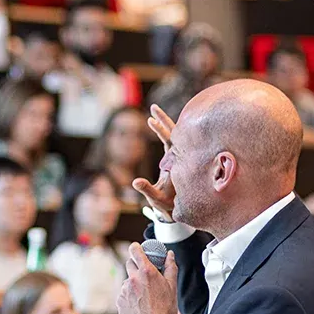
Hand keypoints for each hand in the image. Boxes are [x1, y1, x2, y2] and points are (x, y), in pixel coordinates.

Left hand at [116, 242, 178, 313]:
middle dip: (137, 266)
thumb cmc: (165, 309)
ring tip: (145, 295)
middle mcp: (132, 278)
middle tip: (146, 275)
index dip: (136, 248)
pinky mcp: (119, 300)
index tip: (139, 249)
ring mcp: (124, 289)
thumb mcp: (172, 286)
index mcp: (146, 271)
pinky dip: (130, 295)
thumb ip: (170, 267)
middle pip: (130, 264)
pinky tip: (139, 304)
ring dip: (134, 283)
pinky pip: (123, 293)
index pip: (134, 250)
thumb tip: (170, 254)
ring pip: (127, 280)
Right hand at [131, 104, 176, 218]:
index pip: (169, 141)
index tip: (150, 120)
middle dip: (162, 119)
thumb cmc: (168, 202)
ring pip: (173, 133)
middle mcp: (179, 156)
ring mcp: (178, 155)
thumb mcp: (156, 196)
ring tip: (154, 110)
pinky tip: (159, 123)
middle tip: (153, 107)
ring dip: (163, 122)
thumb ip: (147, 189)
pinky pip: (172, 139)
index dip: (160, 130)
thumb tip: (135, 182)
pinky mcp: (174, 157)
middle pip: (173, 132)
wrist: (179, 206)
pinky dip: (165, 130)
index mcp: (177, 162)